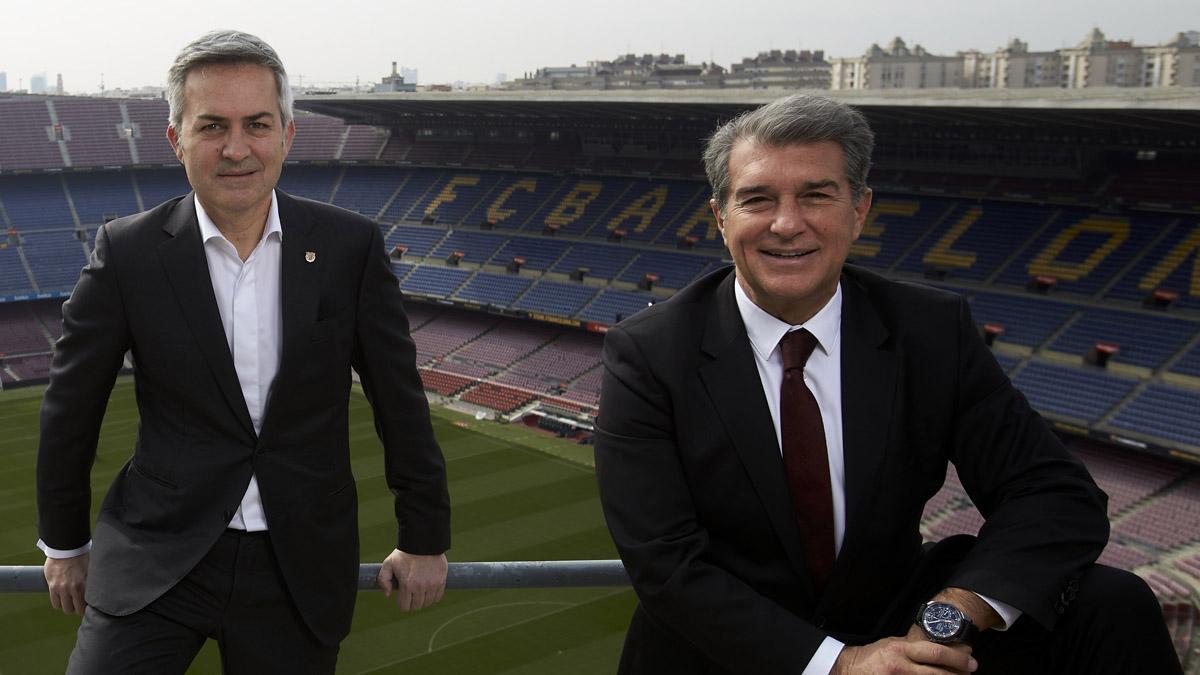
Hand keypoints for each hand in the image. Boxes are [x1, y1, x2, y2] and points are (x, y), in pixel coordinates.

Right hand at [44, 553, 88, 615]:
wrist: (66, 548)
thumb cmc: (81, 557)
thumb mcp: (90, 570)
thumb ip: (90, 583)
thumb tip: (95, 592)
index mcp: (82, 585)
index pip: (84, 605)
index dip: (85, 608)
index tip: (87, 608)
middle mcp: (71, 589)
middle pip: (73, 609)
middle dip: (76, 609)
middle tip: (78, 606)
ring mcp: (60, 588)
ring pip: (63, 607)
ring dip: (66, 607)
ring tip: (70, 603)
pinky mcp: (51, 586)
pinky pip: (54, 602)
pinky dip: (58, 603)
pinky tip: (62, 600)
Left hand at [377, 549, 447, 611]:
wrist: (423, 542)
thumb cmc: (404, 553)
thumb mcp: (388, 563)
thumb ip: (383, 580)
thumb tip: (387, 595)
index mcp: (406, 584)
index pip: (405, 606)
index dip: (402, 605)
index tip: (403, 600)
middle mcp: (420, 587)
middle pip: (417, 606)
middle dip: (412, 604)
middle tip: (411, 597)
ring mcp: (432, 584)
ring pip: (427, 603)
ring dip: (423, 601)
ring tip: (420, 594)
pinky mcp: (441, 580)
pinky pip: (438, 597)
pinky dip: (434, 597)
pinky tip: (429, 591)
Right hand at [832, 627, 976, 674]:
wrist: (849, 669)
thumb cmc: (871, 657)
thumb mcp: (892, 644)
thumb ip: (913, 646)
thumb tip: (937, 648)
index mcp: (901, 650)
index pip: (936, 652)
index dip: (958, 657)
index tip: (970, 660)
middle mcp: (902, 667)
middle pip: (940, 673)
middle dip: (959, 674)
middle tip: (970, 671)